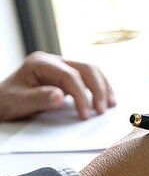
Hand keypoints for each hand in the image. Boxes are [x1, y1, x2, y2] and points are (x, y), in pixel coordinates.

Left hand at [0, 51, 115, 120]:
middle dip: (98, 89)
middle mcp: (53, 61)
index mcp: (40, 63)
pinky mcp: (67, 76)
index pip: (70, 75)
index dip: (81, 95)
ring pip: (91, 71)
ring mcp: (61, 67)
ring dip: (103, 88)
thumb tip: (60, 96)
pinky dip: (99, 89)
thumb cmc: (6, 102)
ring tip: (110, 105)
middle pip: (85, 68)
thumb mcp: (17, 103)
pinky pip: (89, 78)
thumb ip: (38, 99)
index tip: (85, 114)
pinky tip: (105, 100)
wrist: (1, 102)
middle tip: (101, 110)